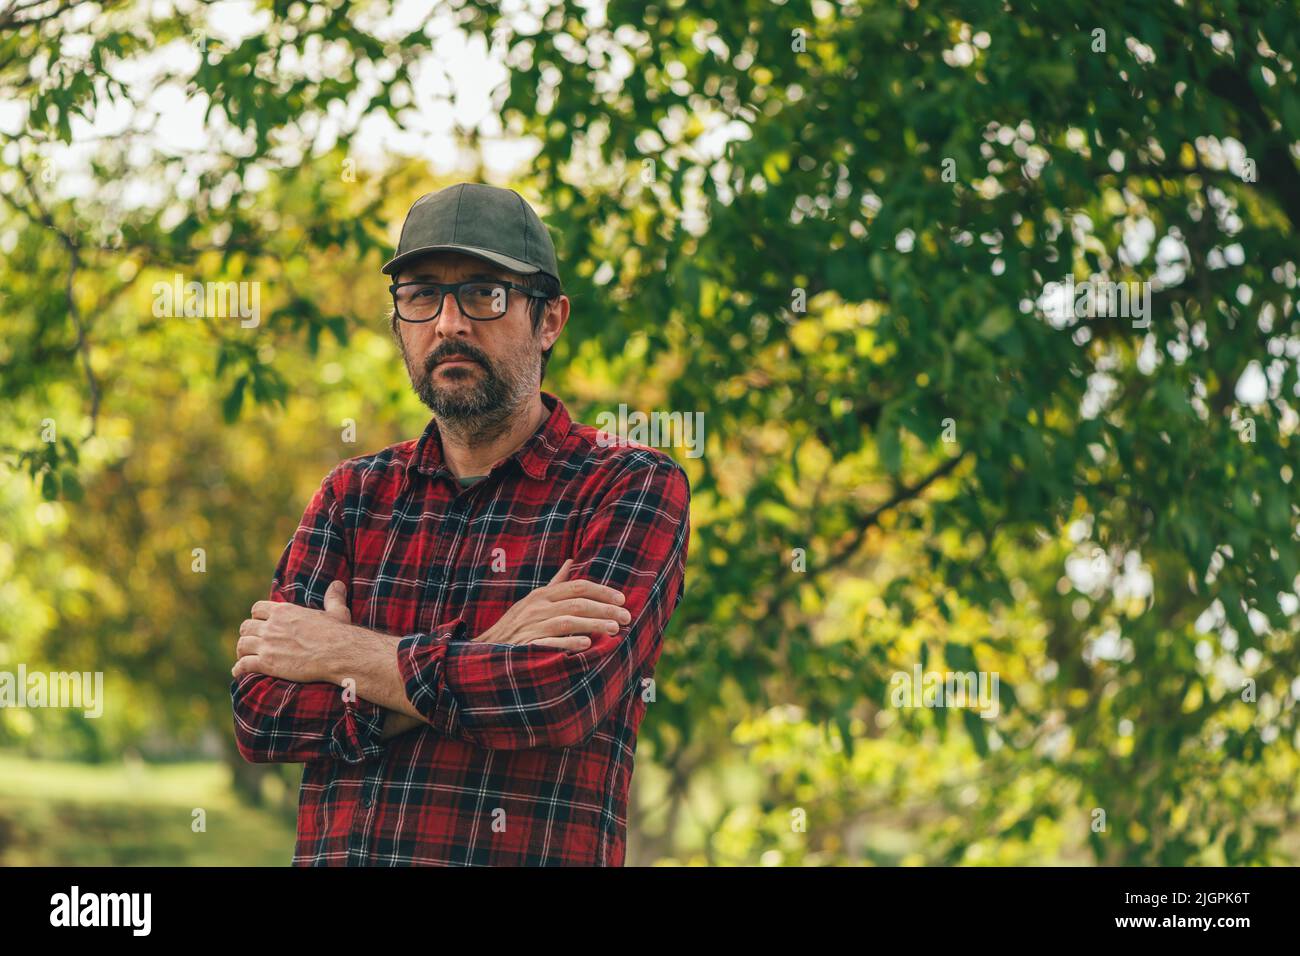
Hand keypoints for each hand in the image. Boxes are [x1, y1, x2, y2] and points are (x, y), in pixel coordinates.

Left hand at [232, 580, 357, 682]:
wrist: (337, 653)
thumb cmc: (338, 633)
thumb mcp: (337, 611)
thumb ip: (333, 598)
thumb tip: (338, 584)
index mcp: (285, 611)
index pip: (258, 608)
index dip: (257, 616)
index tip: (260, 622)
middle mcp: (272, 626)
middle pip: (246, 627)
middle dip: (248, 634)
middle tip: (251, 642)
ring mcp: (267, 645)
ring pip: (242, 645)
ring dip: (242, 651)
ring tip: (244, 657)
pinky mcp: (267, 663)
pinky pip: (244, 665)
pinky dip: (239, 669)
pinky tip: (238, 672)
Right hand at [472, 559, 628, 651]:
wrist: (485, 650)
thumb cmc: (515, 625)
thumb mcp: (534, 600)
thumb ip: (555, 583)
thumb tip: (571, 562)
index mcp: (542, 595)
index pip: (577, 586)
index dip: (601, 591)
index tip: (622, 599)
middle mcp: (537, 607)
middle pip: (577, 603)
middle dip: (605, 609)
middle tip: (626, 617)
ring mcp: (530, 625)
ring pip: (568, 620)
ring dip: (594, 624)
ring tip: (615, 630)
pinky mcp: (525, 645)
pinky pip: (549, 642)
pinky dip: (568, 642)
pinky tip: (587, 644)